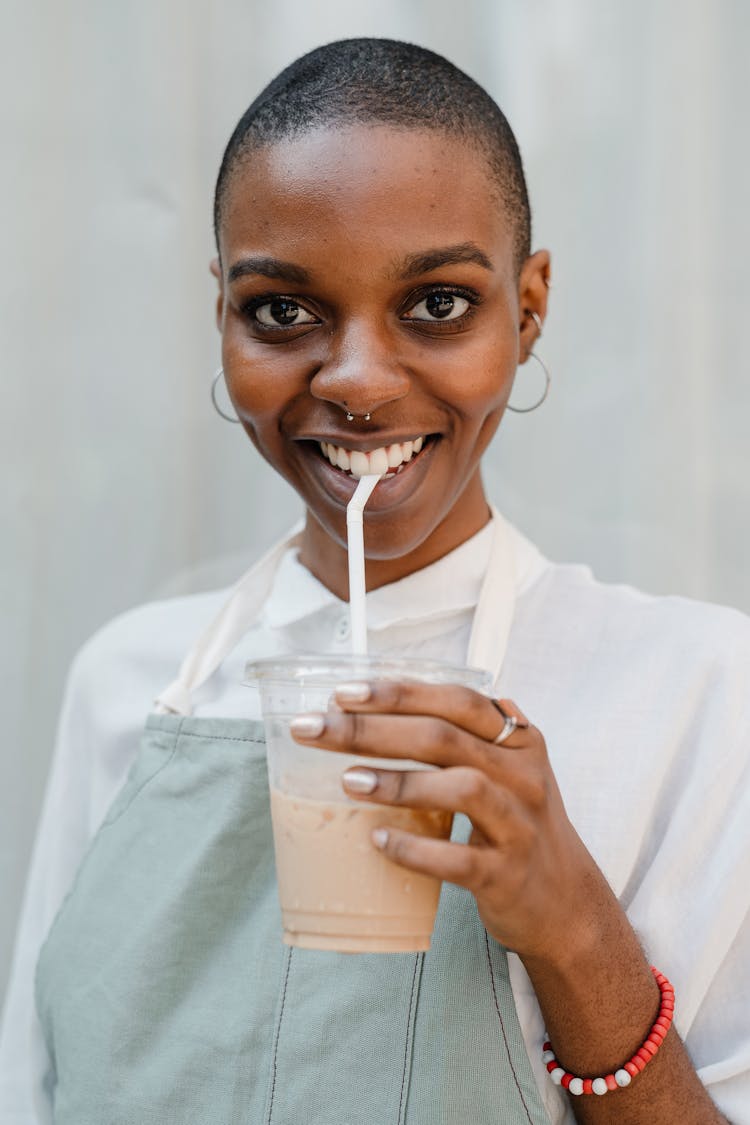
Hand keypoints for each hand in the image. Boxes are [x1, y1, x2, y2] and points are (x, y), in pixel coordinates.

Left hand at [290, 681, 605, 964]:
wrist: (564, 904)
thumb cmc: (518, 826)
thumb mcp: (505, 770)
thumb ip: (465, 734)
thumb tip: (385, 704)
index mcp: (518, 741)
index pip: (456, 700)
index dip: (399, 693)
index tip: (342, 693)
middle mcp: (523, 776)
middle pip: (445, 738)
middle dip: (373, 729)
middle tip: (317, 729)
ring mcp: (519, 826)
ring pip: (461, 789)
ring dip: (399, 782)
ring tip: (347, 781)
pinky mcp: (507, 875)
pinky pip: (460, 859)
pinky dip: (416, 848)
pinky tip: (378, 841)